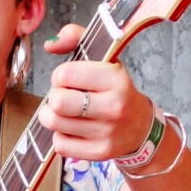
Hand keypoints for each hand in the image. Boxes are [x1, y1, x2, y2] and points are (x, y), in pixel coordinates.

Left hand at [38, 25, 155, 162]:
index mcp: (115, 78)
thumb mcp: (104, 57)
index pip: (65, 74)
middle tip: (64, 97)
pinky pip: (60, 145)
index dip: (60, 75)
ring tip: (65, 112)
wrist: (141, 126)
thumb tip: (50, 44)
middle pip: (57, 102)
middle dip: (54, 97)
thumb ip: (76, 37)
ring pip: (54, 123)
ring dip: (52, 116)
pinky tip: (73, 129)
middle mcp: (113, 106)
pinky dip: (60, 136)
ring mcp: (107, 132)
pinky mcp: (99, 152)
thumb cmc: (115, 89)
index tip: (69, 79)